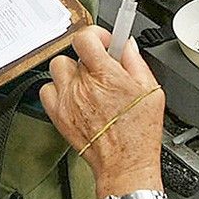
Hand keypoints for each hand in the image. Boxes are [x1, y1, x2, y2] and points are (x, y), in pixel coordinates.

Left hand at [41, 27, 164, 193]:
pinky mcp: (59, 115)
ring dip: (71, 71)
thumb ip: (136, 62)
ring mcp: (68, 100)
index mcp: (106, 75)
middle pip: (74, 53)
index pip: (85, 38)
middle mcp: (83, 85)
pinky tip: (72, 95)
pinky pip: (47, 90)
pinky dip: (57, 89)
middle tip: (101, 69)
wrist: (125, 164)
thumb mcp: (151, 90)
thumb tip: (127, 45)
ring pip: (58, 68)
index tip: (103, 42)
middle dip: (89, 58)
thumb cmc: (139, 133)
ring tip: (86, 82)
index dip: (95, 35)